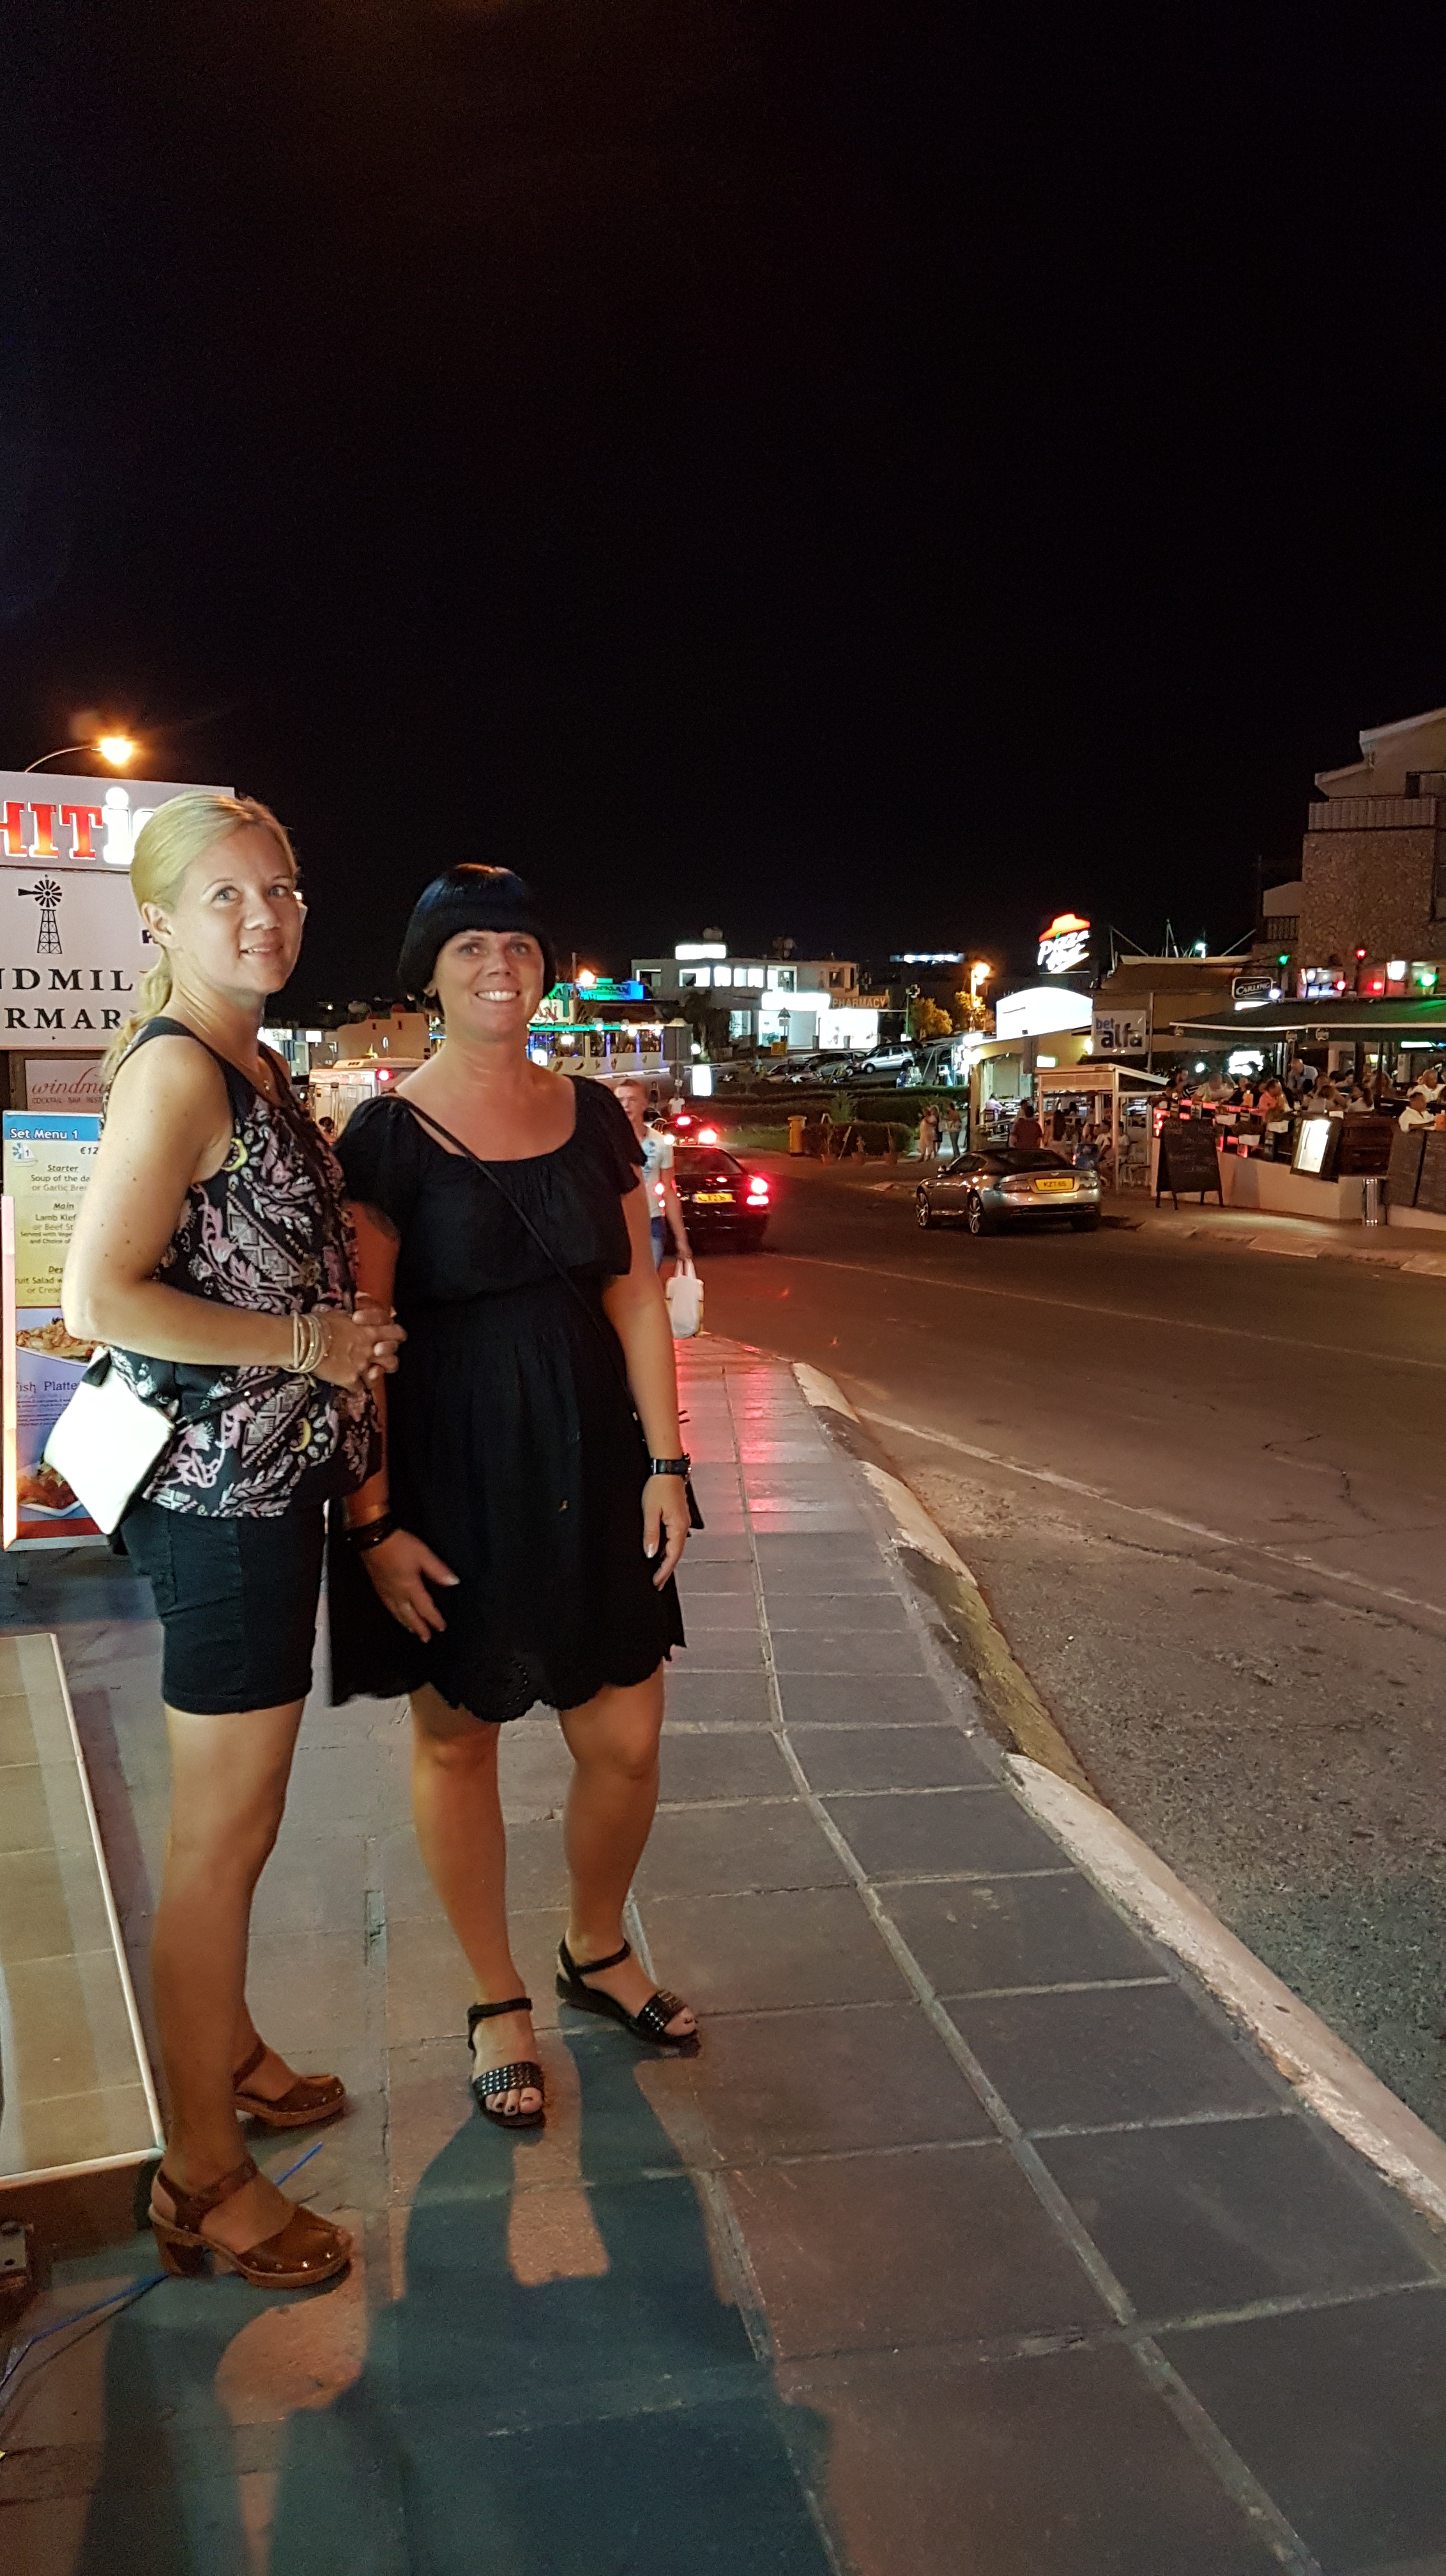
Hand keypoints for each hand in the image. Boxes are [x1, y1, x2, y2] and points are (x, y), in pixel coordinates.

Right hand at [314, 1301, 405, 1387]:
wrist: (304, 1340)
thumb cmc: (319, 1323)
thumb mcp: (341, 1315)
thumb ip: (354, 1320)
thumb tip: (356, 1316)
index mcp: (370, 1330)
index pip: (398, 1334)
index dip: (396, 1338)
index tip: (388, 1340)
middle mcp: (370, 1349)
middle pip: (393, 1361)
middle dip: (387, 1362)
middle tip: (377, 1361)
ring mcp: (361, 1366)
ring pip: (377, 1378)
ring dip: (371, 1377)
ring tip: (363, 1375)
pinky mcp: (349, 1379)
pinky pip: (359, 1389)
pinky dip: (354, 1388)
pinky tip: (347, 1383)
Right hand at [360, 1527, 458, 1636]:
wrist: (372, 1538)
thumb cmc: (398, 1545)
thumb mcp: (423, 1554)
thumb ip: (437, 1570)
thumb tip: (453, 1582)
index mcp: (410, 1587)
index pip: (425, 1608)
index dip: (434, 1619)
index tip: (441, 1628)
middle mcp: (397, 1594)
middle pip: (410, 1616)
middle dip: (419, 1628)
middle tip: (426, 1638)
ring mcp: (386, 1592)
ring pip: (397, 1614)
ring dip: (406, 1624)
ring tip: (413, 1631)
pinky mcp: (378, 1587)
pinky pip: (388, 1607)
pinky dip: (395, 1615)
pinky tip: (396, 1615)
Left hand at [643, 1472, 688, 1587]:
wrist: (667, 1468)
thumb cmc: (659, 1486)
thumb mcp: (650, 1512)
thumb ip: (650, 1534)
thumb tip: (650, 1553)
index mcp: (678, 1527)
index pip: (672, 1557)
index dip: (664, 1572)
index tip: (656, 1583)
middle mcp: (683, 1526)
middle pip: (675, 1554)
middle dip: (666, 1569)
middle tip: (657, 1582)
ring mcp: (682, 1521)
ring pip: (675, 1546)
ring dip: (666, 1559)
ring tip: (657, 1570)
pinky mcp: (678, 1516)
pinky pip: (674, 1537)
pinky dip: (667, 1547)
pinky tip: (659, 1549)